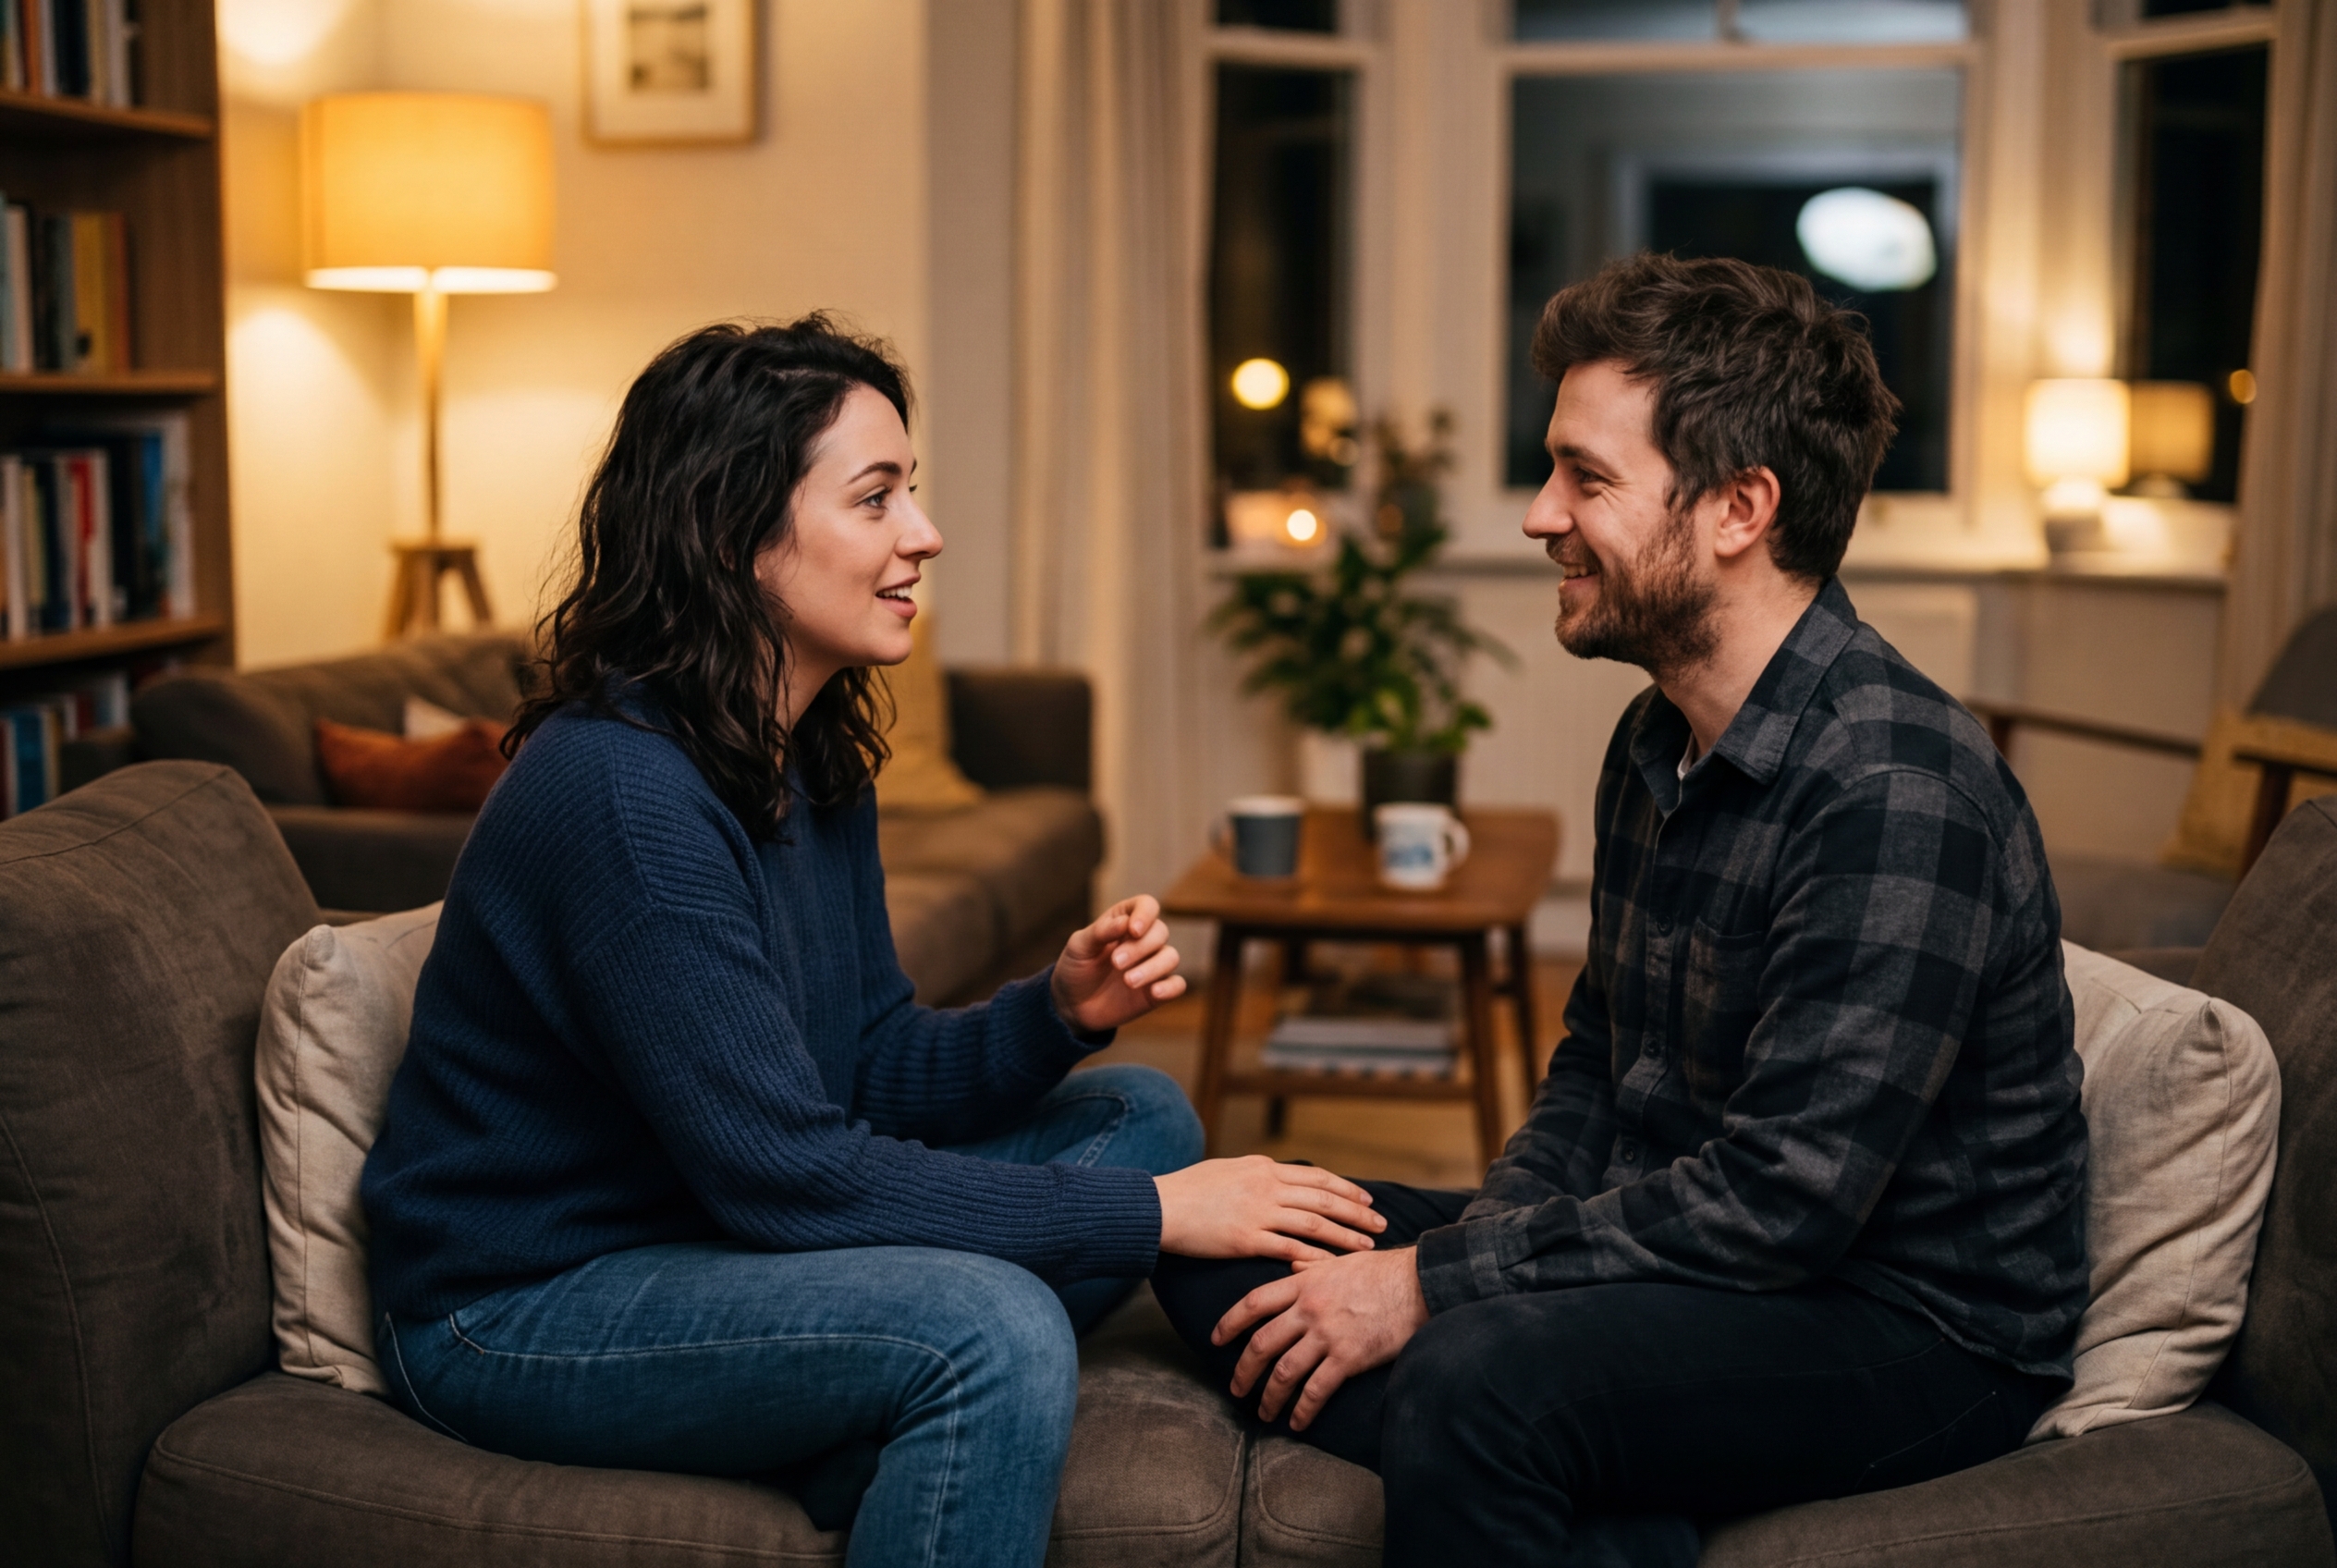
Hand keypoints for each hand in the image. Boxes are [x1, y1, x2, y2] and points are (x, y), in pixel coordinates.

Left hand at [1051, 895, 1185, 1032]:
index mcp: (1125, 921)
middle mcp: (1143, 940)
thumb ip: (1101, 932)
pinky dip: (1171, 987)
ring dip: (1153, 968)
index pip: (1147, 906)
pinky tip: (1154, 992)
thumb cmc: (1076, 967)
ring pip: (1171, 957)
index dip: (1145, 914)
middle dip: (1140, 947)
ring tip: (1128, 981)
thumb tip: (1125, 922)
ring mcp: (1152, 965)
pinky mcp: (1156, 991)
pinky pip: (1177, 985)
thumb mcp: (1079, 946)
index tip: (1133, 930)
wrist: (1072, 1004)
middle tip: (1115, 962)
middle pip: (1160, 932)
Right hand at [1156, 1156, 1383, 1263]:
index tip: (1366, 1199)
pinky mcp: (1245, 1239)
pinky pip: (1290, 1250)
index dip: (1345, 1189)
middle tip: (1380, 1224)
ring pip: (1314, 1224)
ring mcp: (1257, 1212)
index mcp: (1263, 1167)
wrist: (1158, 1206)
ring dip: (1344, 1236)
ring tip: (1366, 1247)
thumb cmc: (1187, 1189)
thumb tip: (1276, 1177)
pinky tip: (1332, 1267)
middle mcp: (1265, 1186)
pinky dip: (1315, 1258)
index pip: (1316, 1177)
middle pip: (1323, 1200)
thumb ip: (1256, 1175)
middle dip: (1356, 1212)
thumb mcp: (1226, 1170)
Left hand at [1215, 1247, 1428, 1429]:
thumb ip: (1311, 1269)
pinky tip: (1297, 1422)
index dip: (1229, 1323)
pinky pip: (1316, 1390)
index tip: (1215, 1340)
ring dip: (1268, 1397)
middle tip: (1235, 1389)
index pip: (1253, 1303)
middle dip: (1243, 1371)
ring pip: (1284, 1371)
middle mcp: (1308, 1309)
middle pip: (1261, 1343)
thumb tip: (1292, 1268)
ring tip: (1263, 1412)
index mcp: (1303, 1283)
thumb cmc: (1383, 1271)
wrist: (1419, 1284)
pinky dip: (1303, 1410)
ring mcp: (1327, 1334)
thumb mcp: (1339, 1261)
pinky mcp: (1348, 1357)